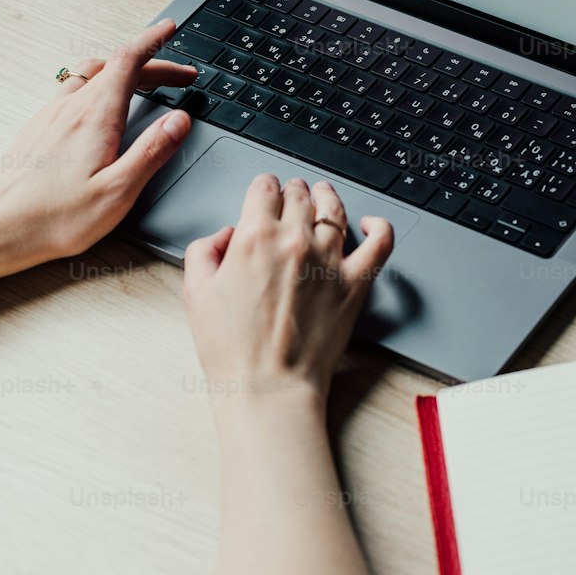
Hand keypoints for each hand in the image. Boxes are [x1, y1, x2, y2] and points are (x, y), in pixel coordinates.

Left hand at [0, 17, 195, 263]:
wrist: (2, 227)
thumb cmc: (57, 217)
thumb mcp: (119, 191)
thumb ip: (152, 151)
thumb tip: (179, 120)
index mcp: (96, 117)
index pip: (129, 60)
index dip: (153, 39)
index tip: (168, 28)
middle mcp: (72, 107)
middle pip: (116, 66)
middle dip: (152, 63)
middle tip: (179, 76)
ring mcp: (51, 114)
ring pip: (92, 74)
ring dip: (123, 70)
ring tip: (144, 82)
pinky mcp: (39, 126)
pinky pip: (72, 88)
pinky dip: (99, 84)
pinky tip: (102, 104)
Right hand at [183, 174, 393, 403]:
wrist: (267, 388)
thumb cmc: (232, 350)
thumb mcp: (196, 293)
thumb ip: (204, 250)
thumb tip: (224, 235)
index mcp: (255, 237)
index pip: (265, 188)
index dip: (263, 187)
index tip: (264, 192)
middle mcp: (295, 241)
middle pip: (299, 195)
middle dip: (293, 190)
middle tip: (292, 194)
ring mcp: (329, 260)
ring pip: (334, 210)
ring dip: (326, 197)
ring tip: (323, 195)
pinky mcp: (354, 284)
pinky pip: (380, 243)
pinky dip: (379, 226)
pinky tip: (371, 223)